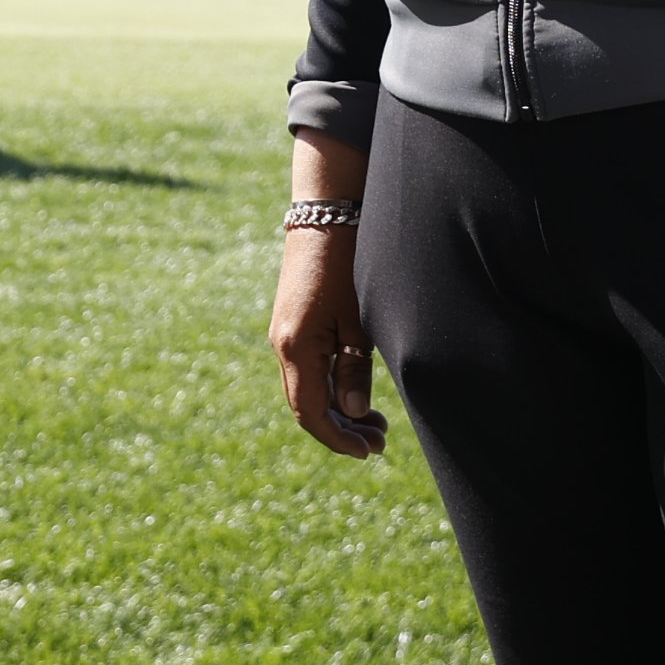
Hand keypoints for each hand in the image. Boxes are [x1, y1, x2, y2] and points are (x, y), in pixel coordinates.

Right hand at [270, 226, 389, 457]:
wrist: (326, 212)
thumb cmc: (348, 263)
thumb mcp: (359, 321)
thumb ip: (354, 369)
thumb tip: (352, 412)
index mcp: (296, 347)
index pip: (311, 413)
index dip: (338, 439)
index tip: (369, 452)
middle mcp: (283, 344)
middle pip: (306, 405)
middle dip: (342, 429)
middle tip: (380, 441)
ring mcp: (286, 333)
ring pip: (307, 388)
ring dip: (338, 410)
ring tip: (377, 422)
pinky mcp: (294, 323)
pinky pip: (307, 368)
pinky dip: (330, 387)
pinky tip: (356, 392)